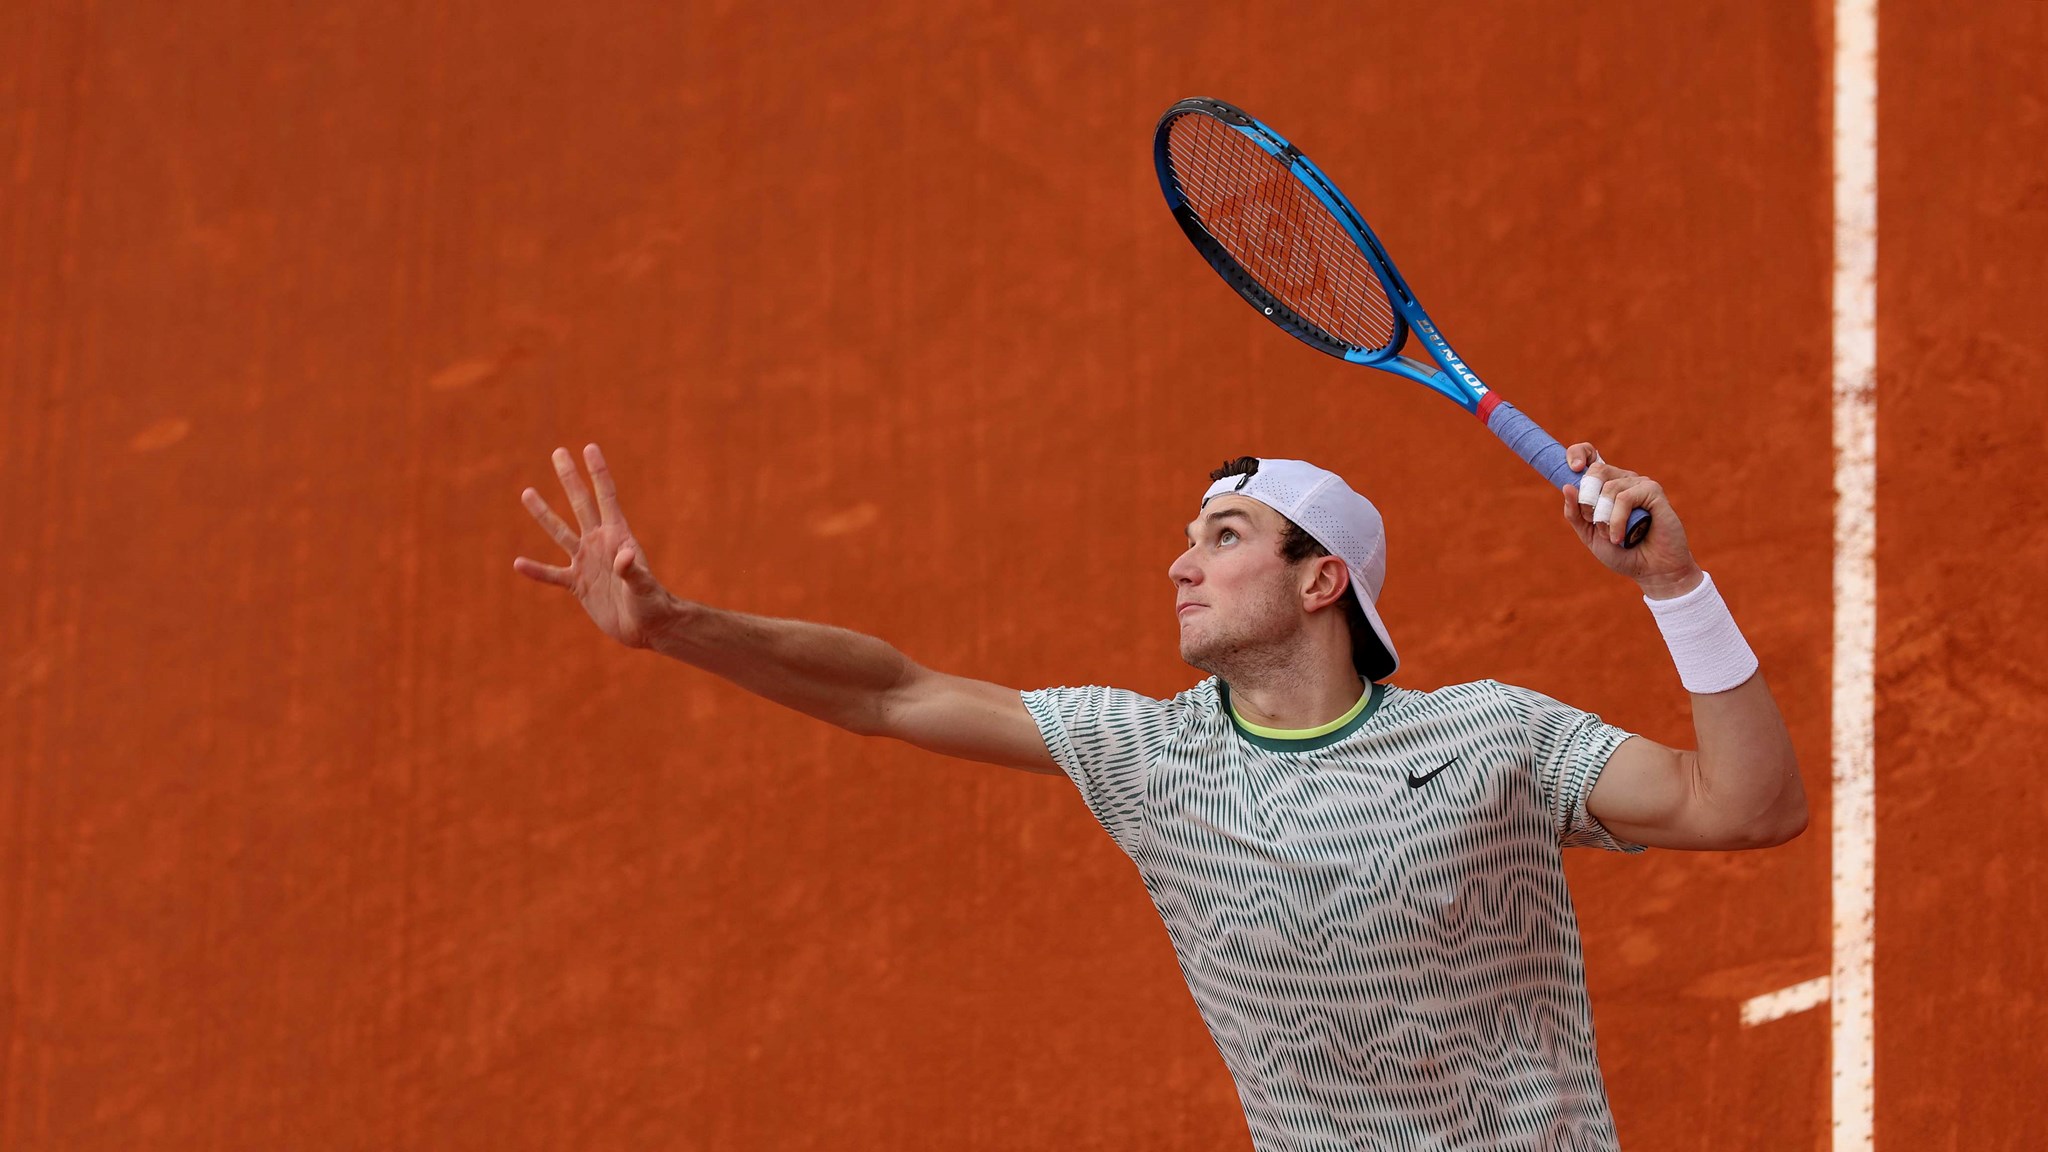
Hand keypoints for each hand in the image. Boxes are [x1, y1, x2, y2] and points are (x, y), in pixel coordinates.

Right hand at [513, 443, 673, 647]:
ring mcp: (587, 562)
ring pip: (560, 533)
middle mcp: (599, 544)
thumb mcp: (643, 586)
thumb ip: (633, 571)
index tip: (589, 448)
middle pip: (581, 504)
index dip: (598, 473)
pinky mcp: (578, 584)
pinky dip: (536, 571)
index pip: (606, 498)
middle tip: (558, 452)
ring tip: (527, 492)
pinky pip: (552, 574)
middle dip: (570, 479)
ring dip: (544, 514)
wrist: (647, 627)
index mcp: (618, 537)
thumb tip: (623, 557)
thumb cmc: (652, 603)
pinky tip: (518, 563)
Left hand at [1560, 443, 1701, 598]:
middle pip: (1595, 471)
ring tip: (1612, 537)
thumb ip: (1575, 514)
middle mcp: (1623, 479)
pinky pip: (1624, 498)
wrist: (1652, 571)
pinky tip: (1621, 537)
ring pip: (1608, 488)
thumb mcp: (1589, 534)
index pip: (1589, 455)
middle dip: (1587, 501)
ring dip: (1603, 518)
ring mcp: (1639, 484)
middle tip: (1594, 522)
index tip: (1573, 469)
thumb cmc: (1622, 552)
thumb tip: (1567, 486)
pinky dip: (1617, 520)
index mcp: (1606, 485)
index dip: (1577, 454)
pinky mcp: (1653, 491)